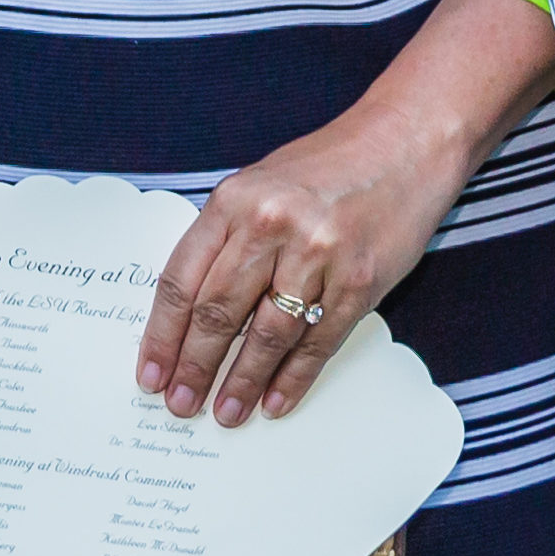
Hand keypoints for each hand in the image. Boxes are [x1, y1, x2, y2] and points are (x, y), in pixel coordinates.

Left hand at [137, 0, 554, 426]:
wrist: (405, 141)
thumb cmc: (327, 167)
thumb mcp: (259, 185)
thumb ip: (227, 238)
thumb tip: (190, 312)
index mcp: (233, 201)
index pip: (182, 279)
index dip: (161, 334)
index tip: (149, 374)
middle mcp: (270, 225)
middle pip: (218, 312)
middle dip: (195, 366)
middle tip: (180, 405)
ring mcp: (317, 253)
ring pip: (266, 334)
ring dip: (242, 382)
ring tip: (225, 414)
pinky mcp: (359, 279)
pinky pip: (318, 340)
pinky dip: (294, 377)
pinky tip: (276, 402)